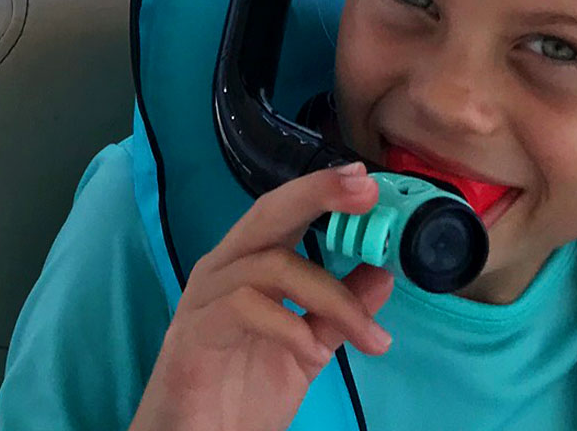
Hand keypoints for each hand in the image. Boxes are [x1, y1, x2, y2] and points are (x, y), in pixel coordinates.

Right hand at [129, 164, 396, 430]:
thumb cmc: (242, 395)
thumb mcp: (307, 348)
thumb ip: (338, 313)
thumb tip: (384, 274)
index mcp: (248, 266)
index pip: (285, 212)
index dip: (323, 190)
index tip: (368, 182)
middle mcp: (222, 270)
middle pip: (268, 213)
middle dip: (318, 194)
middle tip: (366, 192)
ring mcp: (203, 299)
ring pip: (272, 266)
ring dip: (332, 298)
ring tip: (366, 335)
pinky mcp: (192, 334)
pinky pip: (244, 307)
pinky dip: (290, 327)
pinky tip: (314, 356)